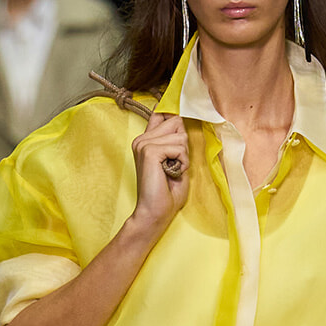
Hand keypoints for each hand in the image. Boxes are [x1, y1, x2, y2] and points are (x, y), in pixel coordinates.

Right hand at [129, 112, 189, 235]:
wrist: (155, 213)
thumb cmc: (167, 193)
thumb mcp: (176, 161)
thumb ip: (176, 141)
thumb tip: (180, 120)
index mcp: (146, 140)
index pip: (162, 113)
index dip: (174, 115)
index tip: (179, 112)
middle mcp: (142, 139)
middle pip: (176, 122)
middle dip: (183, 145)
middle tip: (174, 165)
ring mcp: (144, 143)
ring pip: (180, 135)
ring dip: (183, 156)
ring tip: (172, 171)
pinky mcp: (149, 151)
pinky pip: (178, 147)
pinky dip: (181, 162)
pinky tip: (171, 173)